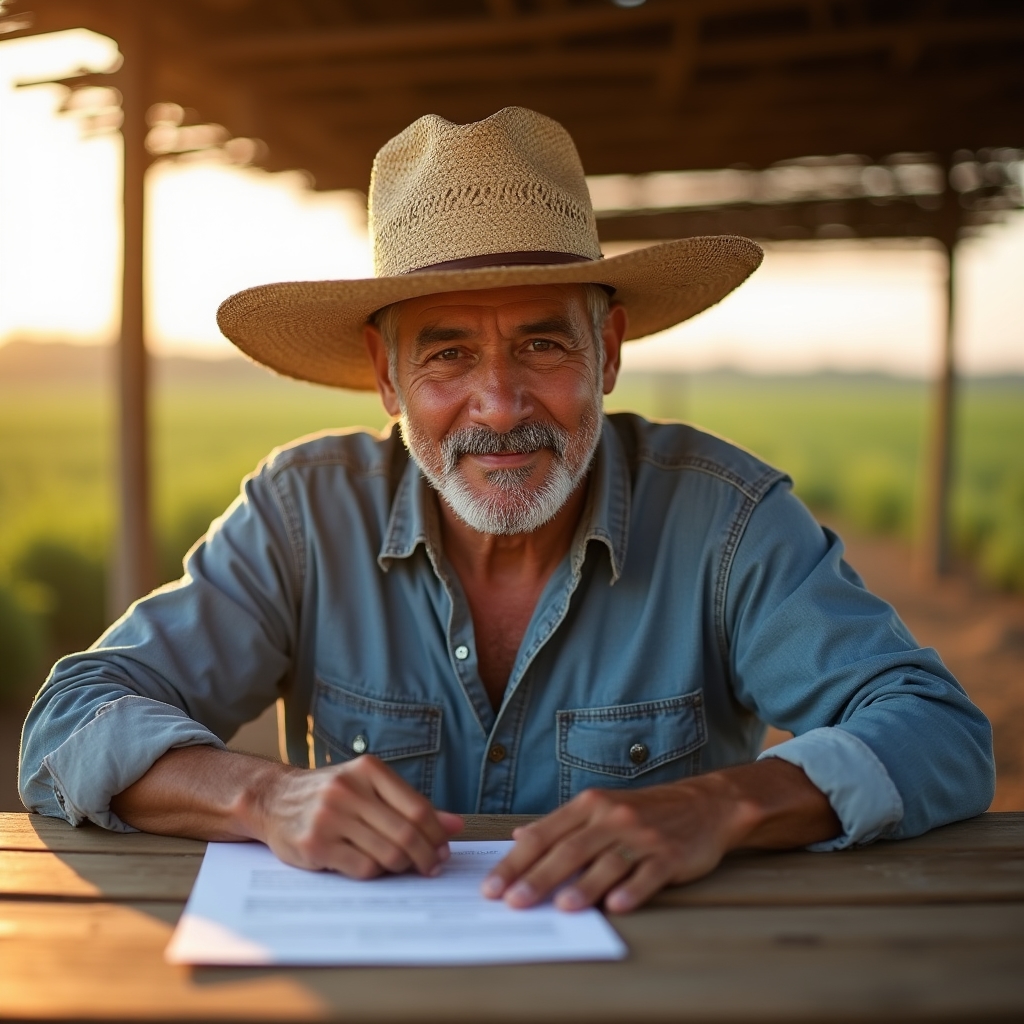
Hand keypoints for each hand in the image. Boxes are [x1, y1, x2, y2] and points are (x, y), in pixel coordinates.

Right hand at [254, 754, 462, 879]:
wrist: (273, 799)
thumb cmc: (330, 795)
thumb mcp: (369, 788)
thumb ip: (411, 805)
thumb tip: (456, 825)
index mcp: (368, 770)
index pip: (417, 807)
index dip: (436, 834)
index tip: (443, 850)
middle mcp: (348, 790)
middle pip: (405, 833)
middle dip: (425, 856)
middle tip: (431, 867)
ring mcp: (329, 817)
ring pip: (387, 853)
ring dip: (401, 866)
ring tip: (402, 866)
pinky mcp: (314, 844)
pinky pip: (362, 868)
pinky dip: (375, 872)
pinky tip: (372, 866)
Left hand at [481, 760, 839, 913]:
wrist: (703, 804)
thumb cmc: (645, 811)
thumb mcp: (599, 808)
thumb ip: (560, 825)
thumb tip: (519, 837)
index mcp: (590, 806)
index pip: (544, 834)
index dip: (515, 861)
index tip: (492, 886)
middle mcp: (612, 817)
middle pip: (569, 849)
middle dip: (538, 876)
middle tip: (513, 901)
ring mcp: (642, 836)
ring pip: (607, 862)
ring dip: (583, 885)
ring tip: (561, 906)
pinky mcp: (670, 855)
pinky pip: (648, 874)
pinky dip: (633, 889)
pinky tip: (617, 905)